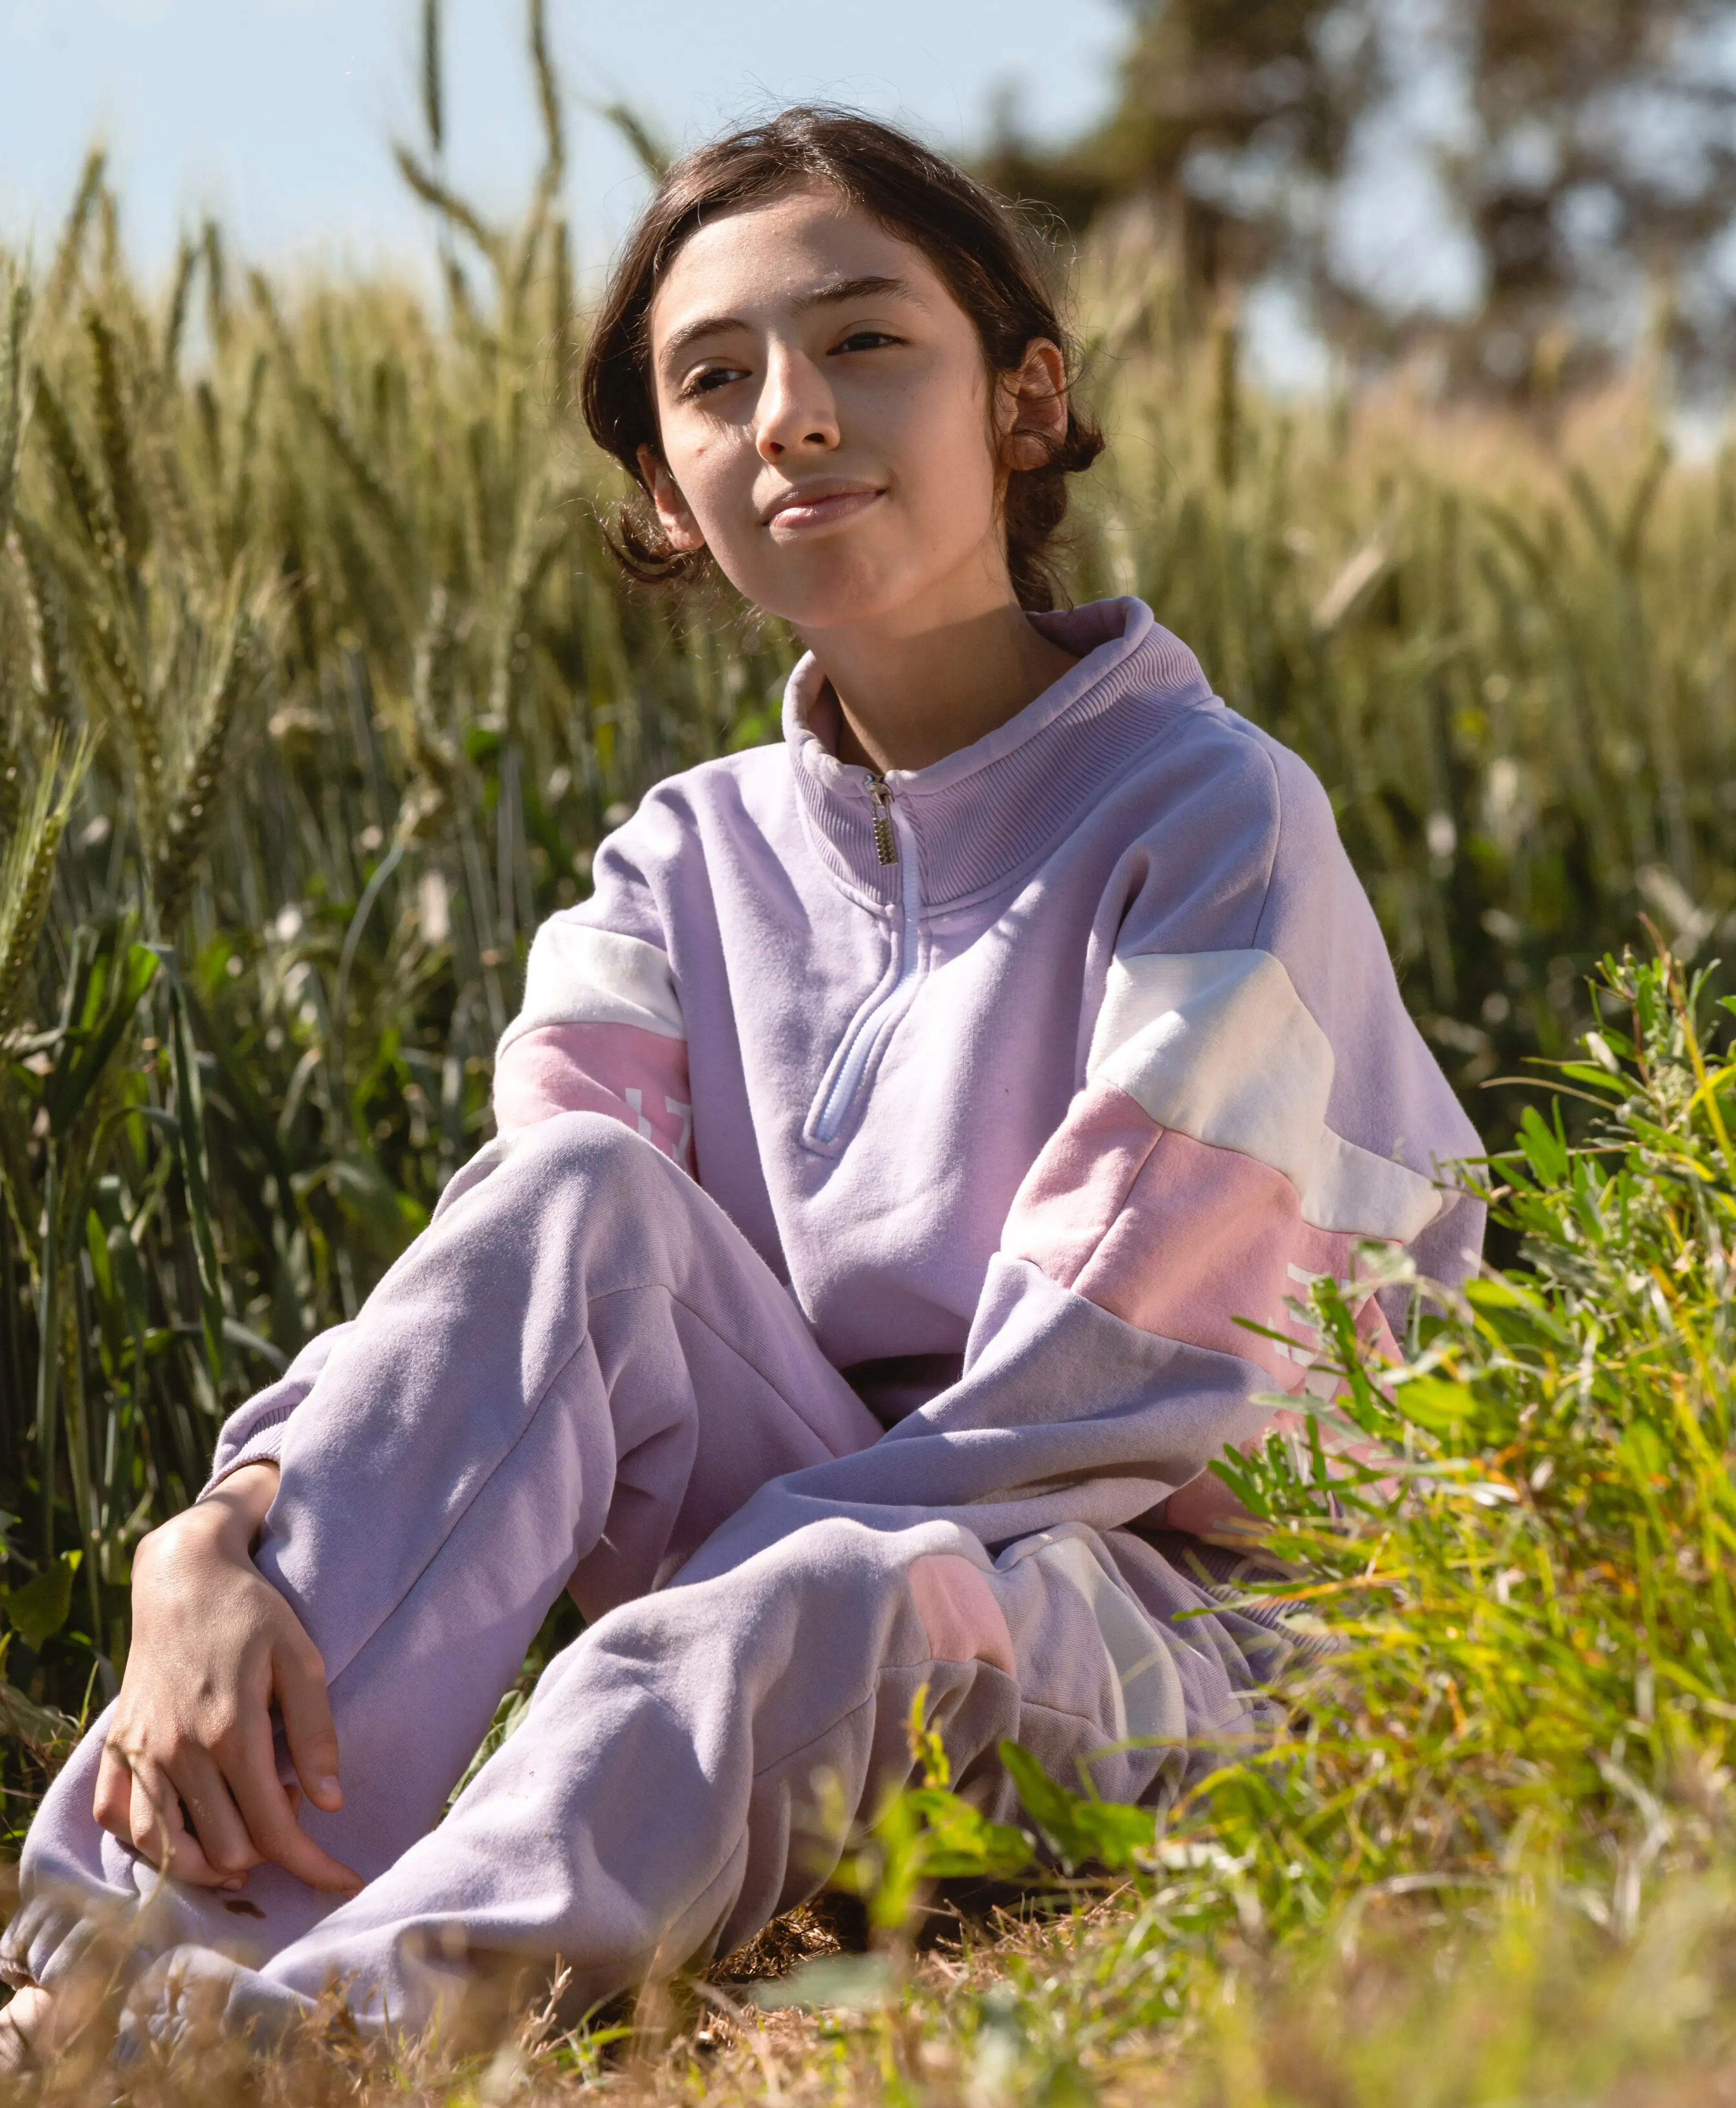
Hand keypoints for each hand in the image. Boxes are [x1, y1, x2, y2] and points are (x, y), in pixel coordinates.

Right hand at [93, 1464, 360, 1893]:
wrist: (182, 1579)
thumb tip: (329, 1805)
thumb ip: (315, 1733)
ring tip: (244, 1839)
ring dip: (209, 1861)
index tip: (345, 1882)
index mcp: (231, 1732)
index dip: (312, 1866)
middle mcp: (177, 1752)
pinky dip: (150, 1841)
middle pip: (224, 1850)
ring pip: (166, 1851)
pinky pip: (118, 1822)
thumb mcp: (301, 1659)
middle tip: (289, 1815)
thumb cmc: (251, 1615)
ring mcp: (139, 1752)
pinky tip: (184, 1828)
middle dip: (267, 1852)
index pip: (273, 1830)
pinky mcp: (115, 1748)